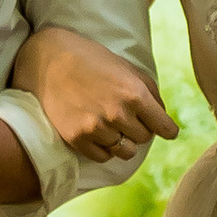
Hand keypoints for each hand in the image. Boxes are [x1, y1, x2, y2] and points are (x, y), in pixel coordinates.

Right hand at [23, 34, 180, 166]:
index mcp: (134, 94)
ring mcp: (96, 128)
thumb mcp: (127, 68)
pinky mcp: (77, 138)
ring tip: (112, 126)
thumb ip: (150, 92)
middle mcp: (117, 113)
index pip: (164, 128)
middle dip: (140, 129)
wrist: (49, 61)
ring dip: (123, 141)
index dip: (167, 129)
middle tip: (127, 116)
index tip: (167, 131)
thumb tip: (162, 116)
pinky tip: (98, 131)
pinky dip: (104, 147)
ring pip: (125, 151)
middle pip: (144, 139)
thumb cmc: (92, 60)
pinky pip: (103, 156)